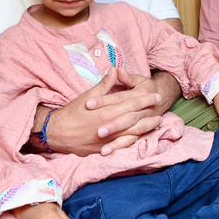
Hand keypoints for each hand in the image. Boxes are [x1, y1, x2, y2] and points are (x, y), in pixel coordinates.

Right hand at [39, 68, 166, 156]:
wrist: (57, 133)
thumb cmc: (72, 112)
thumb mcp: (88, 96)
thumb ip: (104, 85)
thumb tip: (115, 70)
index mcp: (106, 111)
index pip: (130, 103)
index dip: (144, 98)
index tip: (155, 95)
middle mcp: (110, 125)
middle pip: (134, 117)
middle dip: (149, 110)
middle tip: (160, 105)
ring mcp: (108, 139)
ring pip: (132, 132)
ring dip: (147, 126)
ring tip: (158, 121)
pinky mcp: (105, 148)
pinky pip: (124, 145)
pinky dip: (135, 140)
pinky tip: (143, 136)